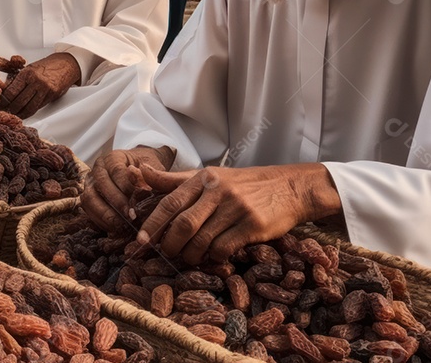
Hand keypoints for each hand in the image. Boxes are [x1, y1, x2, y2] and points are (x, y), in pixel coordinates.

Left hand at [0, 53, 80, 118]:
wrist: (65, 64)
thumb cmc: (46, 67)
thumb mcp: (29, 69)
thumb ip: (18, 81)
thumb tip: (5, 93)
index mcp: (27, 73)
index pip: (11, 92)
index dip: (4, 101)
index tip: (0, 104)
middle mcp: (36, 81)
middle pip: (18, 102)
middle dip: (10, 109)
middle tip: (5, 112)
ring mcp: (45, 89)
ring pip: (29, 108)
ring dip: (20, 114)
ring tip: (14, 115)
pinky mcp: (52, 95)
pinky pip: (38, 107)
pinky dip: (30, 112)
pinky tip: (25, 113)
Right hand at [81, 146, 174, 232]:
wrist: (139, 170)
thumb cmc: (146, 170)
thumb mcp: (152, 168)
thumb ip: (149, 177)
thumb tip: (144, 188)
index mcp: (113, 158)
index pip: (116, 171)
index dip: (126, 186)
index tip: (137, 200)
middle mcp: (98, 169)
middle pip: (100, 184)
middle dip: (116, 202)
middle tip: (130, 216)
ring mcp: (90, 184)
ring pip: (89, 198)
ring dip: (105, 213)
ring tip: (121, 224)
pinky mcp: (88, 198)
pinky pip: (88, 211)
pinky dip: (100, 221)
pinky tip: (114, 228)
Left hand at [136, 164, 341, 264]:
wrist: (290, 188)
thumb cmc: (244, 184)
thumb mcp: (210, 176)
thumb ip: (174, 180)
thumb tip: (139, 172)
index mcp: (203, 177)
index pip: (169, 202)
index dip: (152, 223)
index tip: (140, 240)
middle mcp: (218, 190)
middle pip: (182, 224)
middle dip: (170, 244)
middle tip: (167, 254)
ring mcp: (236, 207)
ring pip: (201, 239)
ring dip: (191, 254)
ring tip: (189, 258)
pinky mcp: (253, 225)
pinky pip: (223, 248)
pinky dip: (213, 257)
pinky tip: (213, 256)